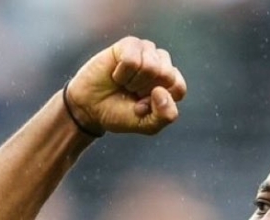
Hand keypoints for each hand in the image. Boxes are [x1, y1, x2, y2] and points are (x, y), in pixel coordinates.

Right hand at [65, 36, 186, 135]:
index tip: (144, 105)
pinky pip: (132, 60)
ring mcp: (146, 51)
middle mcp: (161, 64)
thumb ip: (164, 115)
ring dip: (133, 82)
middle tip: (133, 93)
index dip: (159, 102)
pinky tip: (116, 75)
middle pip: (167, 75)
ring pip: (151, 66)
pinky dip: (122, 73)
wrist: (90, 107)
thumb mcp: (147, 125)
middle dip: (146, 90)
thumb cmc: (120, 113)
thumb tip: (161, 90)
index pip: (179, 88)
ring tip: (125, 84)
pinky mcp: (129, 44)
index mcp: (171, 84)